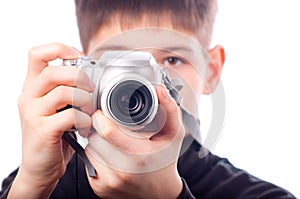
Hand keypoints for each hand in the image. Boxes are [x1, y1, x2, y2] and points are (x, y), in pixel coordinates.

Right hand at [8, 43, 94, 197]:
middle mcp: (29, 97)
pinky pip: (70, 116)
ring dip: (84, 100)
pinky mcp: (42, 130)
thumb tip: (89, 75)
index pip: (37, 55)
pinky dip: (84, 120)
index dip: (59, 48)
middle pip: (53, 72)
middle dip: (79, 77)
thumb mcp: (55, 108)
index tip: (77, 56)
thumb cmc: (53, 135)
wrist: (39, 167)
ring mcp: (33, 114)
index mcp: (32, 87)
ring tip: (88, 110)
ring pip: (64, 92)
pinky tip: (84, 126)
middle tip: (89, 89)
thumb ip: (65, 90)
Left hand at [86, 85, 183, 198]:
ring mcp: (109, 183)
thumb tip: (159, 90)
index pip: (108, 131)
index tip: (102, 112)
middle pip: (95, 139)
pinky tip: (109, 154)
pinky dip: (96, 156)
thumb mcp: (174, 134)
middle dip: (98, 128)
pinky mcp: (100, 189)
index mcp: (139, 156)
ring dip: (96, 142)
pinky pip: (88, 164)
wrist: (160, 193)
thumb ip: (170, 109)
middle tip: (109, 126)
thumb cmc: (165, 161)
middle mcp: (122, 172)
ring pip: (89, 151)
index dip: (100, 117)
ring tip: (112, 141)